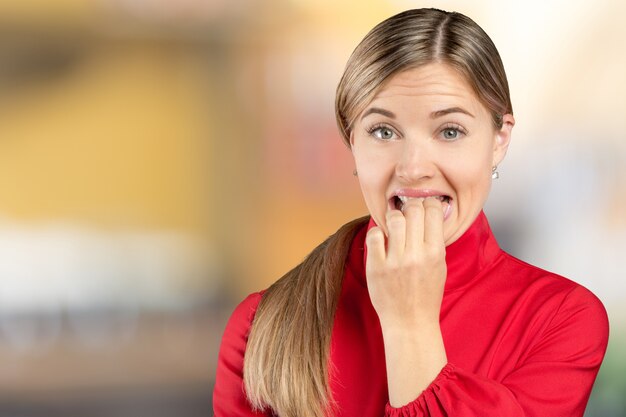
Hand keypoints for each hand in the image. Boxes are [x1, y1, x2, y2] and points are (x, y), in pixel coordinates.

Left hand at [365, 196, 448, 405]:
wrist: (409, 322)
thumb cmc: (426, 295)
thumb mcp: (440, 267)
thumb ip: (435, 241)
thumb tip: (430, 212)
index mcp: (435, 254)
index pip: (433, 212)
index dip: (429, 203)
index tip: (425, 205)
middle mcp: (416, 255)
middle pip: (414, 210)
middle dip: (412, 206)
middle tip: (409, 212)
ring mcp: (394, 261)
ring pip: (394, 219)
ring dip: (394, 216)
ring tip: (394, 222)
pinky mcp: (376, 267)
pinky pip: (374, 235)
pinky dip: (377, 232)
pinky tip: (382, 238)